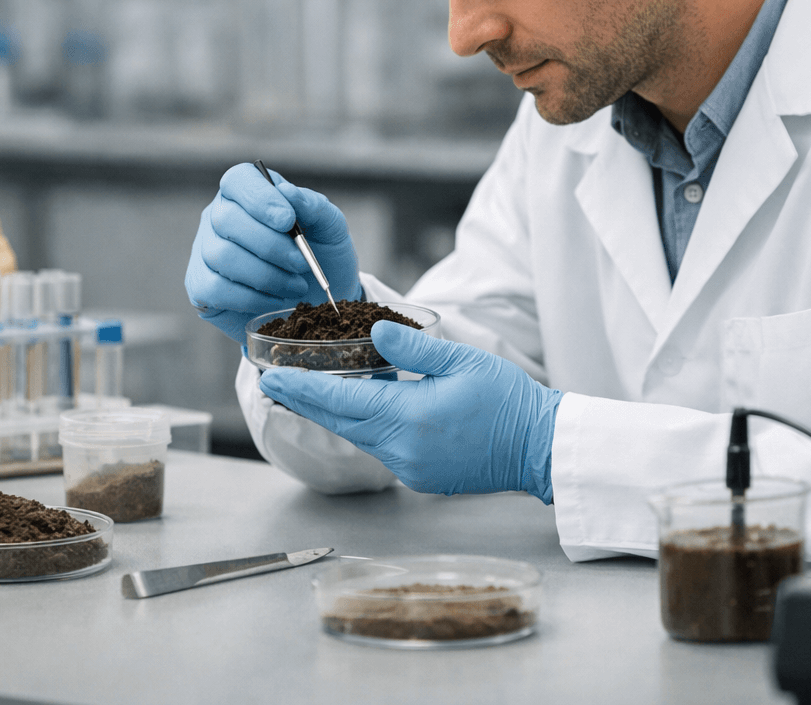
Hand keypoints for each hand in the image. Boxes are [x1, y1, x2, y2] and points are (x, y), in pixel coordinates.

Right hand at [186, 162, 363, 342]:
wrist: (318, 302)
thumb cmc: (321, 256)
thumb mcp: (330, 229)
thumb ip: (315, 207)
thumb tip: (288, 192)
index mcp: (250, 192)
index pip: (239, 179)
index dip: (260, 198)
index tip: (288, 221)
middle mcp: (220, 215)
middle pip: (227, 219)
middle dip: (270, 245)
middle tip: (301, 263)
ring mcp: (206, 250)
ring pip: (221, 255)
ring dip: (265, 275)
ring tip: (296, 286)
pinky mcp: (201, 285)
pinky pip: (214, 288)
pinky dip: (250, 298)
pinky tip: (274, 300)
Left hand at [258, 322, 563, 500]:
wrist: (539, 447)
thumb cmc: (507, 400)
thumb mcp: (462, 361)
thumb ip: (414, 348)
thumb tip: (375, 335)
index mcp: (409, 418)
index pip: (340, 401)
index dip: (301, 389)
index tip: (270, 378)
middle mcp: (401, 450)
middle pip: (339, 422)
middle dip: (303, 402)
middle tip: (272, 384)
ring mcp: (409, 467)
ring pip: (357, 436)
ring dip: (331, 414)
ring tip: (304, 392)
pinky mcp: (419, 475)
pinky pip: (378, 447)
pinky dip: (360, 426)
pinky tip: (354, 409)